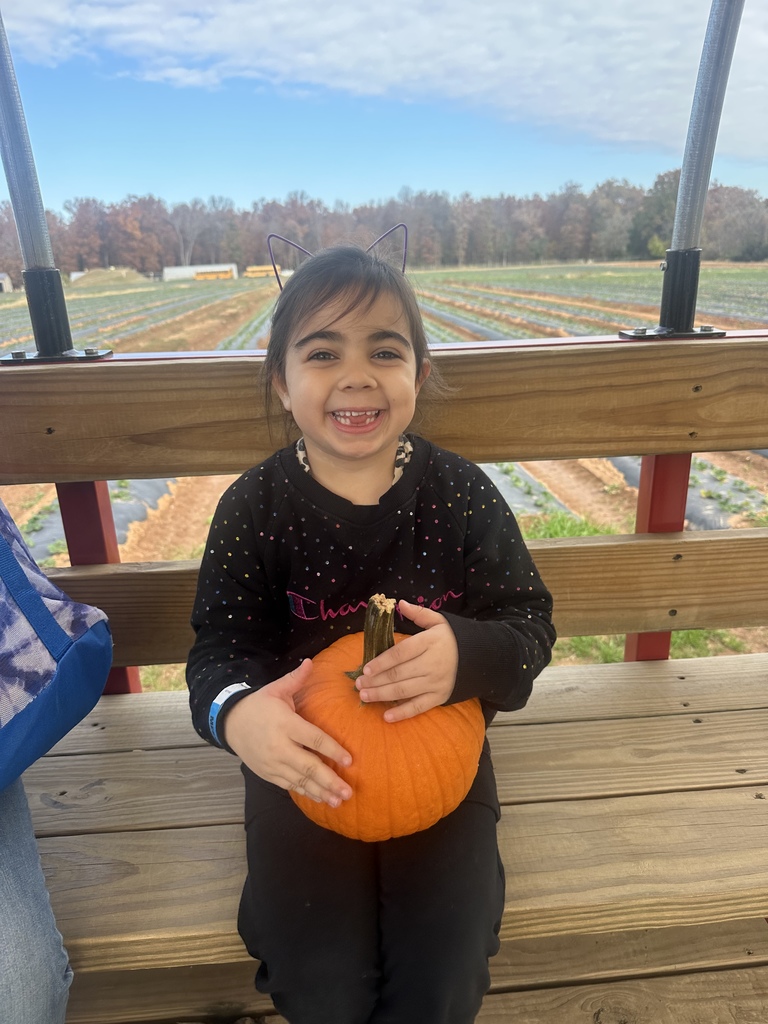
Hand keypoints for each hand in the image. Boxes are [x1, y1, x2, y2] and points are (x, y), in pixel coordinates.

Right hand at [222, 660, 352, 806]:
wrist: (229, 723)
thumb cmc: (258, 705)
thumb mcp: (275, 689)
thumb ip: (295, 679)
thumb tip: (310, 662)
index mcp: (285, 723)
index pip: (313, 739)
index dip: (332, 750)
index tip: (349, 760)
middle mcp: (279, 746)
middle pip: (308, 766)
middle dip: (330, 780)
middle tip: (348, 791)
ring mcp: (272, 762)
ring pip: (300, 780)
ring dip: (320, 791)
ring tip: (339, 800)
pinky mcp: (267, 773)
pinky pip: (289, 785)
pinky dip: (305, 792)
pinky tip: (320, 798)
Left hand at [356, 600, 457, 722]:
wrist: (480, 659)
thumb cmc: (452, 639)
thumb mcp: (438, 621)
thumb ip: (418, 613)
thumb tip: (399, 603)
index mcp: (429, 643)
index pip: (401, 653)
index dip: (381, 662)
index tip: (365, 669)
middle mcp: (432, 664)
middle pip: (399, 674)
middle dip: (376, 680)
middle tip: (358, 685)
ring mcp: (436, 682)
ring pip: (404, 691)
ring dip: (382, 695)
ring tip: (364, 696)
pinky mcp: (439, 697)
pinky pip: (418, 707)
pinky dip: (402, 713)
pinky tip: (386, 717)